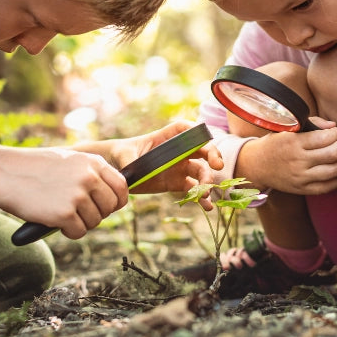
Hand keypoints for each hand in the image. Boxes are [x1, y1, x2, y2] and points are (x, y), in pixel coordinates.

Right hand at [0, 147, 129, 239]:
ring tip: (63, 214)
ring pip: (95, 221)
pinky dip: (69, 232)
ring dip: (81, 223)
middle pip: (110, 207)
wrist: (5, 174)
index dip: (116, 200)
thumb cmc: (34, 167)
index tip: (106, 207)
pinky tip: (56, 222)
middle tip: (80, 213)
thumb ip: (91, 172)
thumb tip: (113, 193)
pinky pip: (79, 232)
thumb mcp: (69, 160)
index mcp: (93, 162)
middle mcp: (89, 178)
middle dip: (98, 214)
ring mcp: (77, 196)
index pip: (121, 186)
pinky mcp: (64, 214)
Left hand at [106, 120, 223, 209]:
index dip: (197, 131)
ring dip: (207, 180)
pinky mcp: (178, 183)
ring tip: (206, 193)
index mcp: (166, 137)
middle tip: (217, 166)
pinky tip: (207, 207)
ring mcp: (180, 167)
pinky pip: (193, 190)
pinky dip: (201, 198)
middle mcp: (178, 151)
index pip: (185, 129)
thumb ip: (128, 158)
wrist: (119, 170)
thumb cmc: (122, 154)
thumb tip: (130, 166)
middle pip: (201, 149)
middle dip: (212, 155)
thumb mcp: (123, 155)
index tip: (206, 138)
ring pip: (200, 171)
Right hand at [235, 120, 336, 194]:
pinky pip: (328, 187)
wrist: (257, 165)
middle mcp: (298, 161)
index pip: (326, 137)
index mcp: (294, 142)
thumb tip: (334, 127)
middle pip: (334, 154)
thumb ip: (314, 123)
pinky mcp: (302, 189)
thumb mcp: (289, 128)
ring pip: (334, 171)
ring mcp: (300, 177)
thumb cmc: (276, 143)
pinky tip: (334, 169)